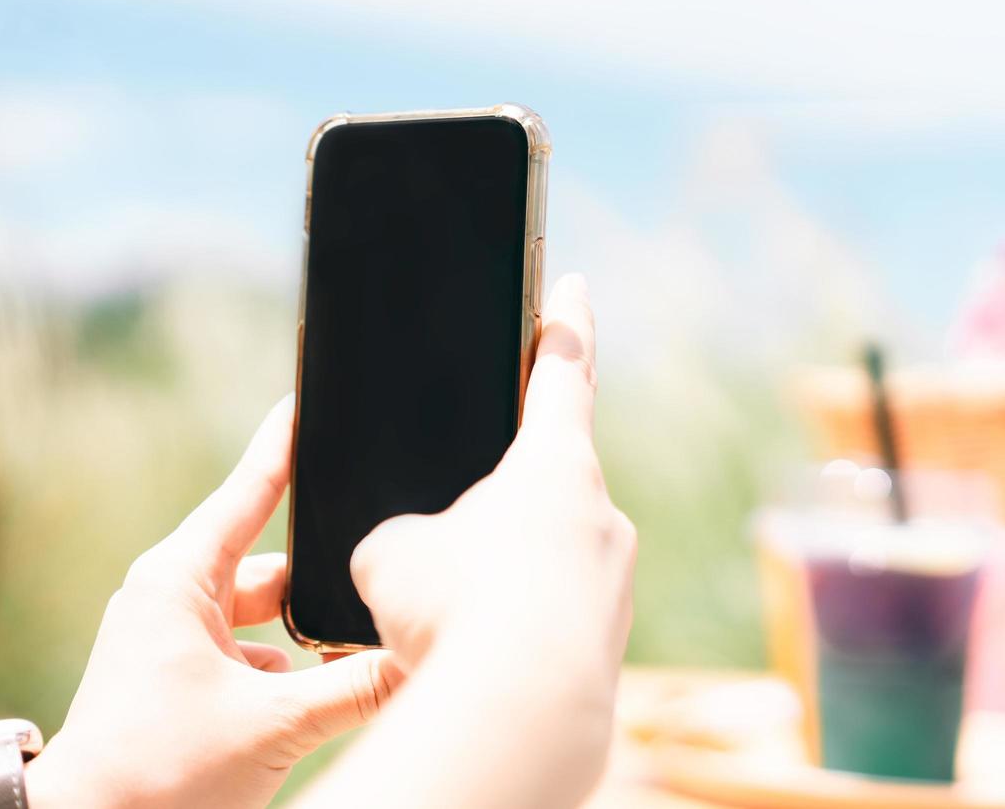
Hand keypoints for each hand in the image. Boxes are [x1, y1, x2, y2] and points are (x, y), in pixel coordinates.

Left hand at [26, 396, 400, 808]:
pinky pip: (249, 654)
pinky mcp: (181, 680)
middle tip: (380, 576)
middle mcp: (175, 598)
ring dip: (307, 637)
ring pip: (266, 616)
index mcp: (180, 579)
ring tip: (360, 654)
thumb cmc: (156, 774)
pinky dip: (287, 670)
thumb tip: (421, 661)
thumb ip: (355, 690)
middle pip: (273, 565)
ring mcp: (174, 640)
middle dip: (324, 580)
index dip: (285, 444)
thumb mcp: (273, 725)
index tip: (308, 400)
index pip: (250, 490)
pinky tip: (323, 694)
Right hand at [343, 274, 635, 799]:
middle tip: (453, 544)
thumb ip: (403, 538)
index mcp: (555, 464)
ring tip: (448, 622)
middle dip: (500, 508)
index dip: (563, 325)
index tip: (575, 289)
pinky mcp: (609, 648)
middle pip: (550, 487)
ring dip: (503, 582)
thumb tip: (417, 561)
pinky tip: (474, 661)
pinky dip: (514, 633)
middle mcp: (601, 517)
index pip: (563, 372)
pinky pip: (552, 622)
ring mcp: (614, 586)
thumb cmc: (458, 612)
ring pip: (548, 564)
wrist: (521, 716)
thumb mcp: (390, 554)